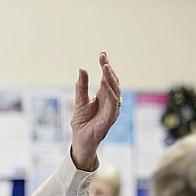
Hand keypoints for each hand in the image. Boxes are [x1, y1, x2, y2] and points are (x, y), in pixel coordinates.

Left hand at [70, 51, 121, 171]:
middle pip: (113, 83)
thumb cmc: (82, 123)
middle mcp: (111, 102)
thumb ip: (81, 86)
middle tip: (103, 59)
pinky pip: (113, 105)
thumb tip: (82, 69)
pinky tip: (105, 84)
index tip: (102, 54)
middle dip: (109, 70)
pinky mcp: (109, 120)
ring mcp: (112, 111)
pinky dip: (110, 94)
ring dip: (110, 80)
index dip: (106, 66)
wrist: (80, 141)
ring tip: (105, 68)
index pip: (107, 79)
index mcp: (104, 97)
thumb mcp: (79, 101)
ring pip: (115, 92)